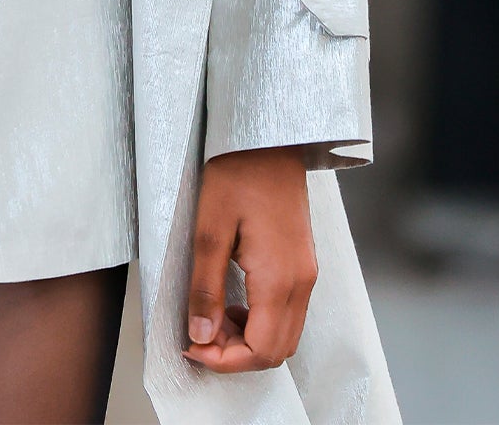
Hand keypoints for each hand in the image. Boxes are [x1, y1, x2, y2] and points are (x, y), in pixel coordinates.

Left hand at [184, 146, 317, 372]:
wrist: (270, 137)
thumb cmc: (238, 171)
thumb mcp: (209, 227)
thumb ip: (205, 287)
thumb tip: (201, 336)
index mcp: (279, 279)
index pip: (260, 351)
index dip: (224, 361)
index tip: (191, 346)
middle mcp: (301, 283)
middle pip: (276, 351)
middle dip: (235, 355)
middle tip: (199, 334)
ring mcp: (307, 273)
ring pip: (285, 334)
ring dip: (249, 340)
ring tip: (213, 316)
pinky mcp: (303, 263)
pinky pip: (288, 312)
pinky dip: (261, 321)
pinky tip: (233, 300)